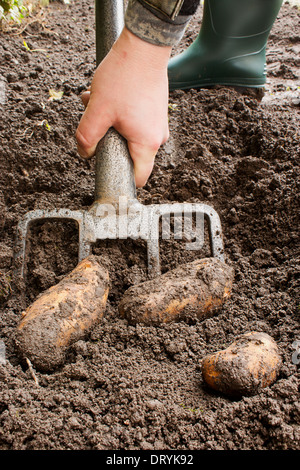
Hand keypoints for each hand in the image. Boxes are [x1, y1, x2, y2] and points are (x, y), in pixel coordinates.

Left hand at [76, 27, 170, 187]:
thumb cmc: (124, 77)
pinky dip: (119, 113)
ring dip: (111, 123)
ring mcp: (158, 124)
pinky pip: (136, 122)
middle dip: (109, 142)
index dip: (121, 178)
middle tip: (97, 121)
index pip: (138, 178)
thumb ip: (86, 138)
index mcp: (147, 144)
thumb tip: (85, 153)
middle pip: (130, 155)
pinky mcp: (155, 111)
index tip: (106, 168)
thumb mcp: (97, 110)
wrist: (144, 46)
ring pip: (130, 135)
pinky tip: (109, 96)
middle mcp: (157, 137)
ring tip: (100, 102)